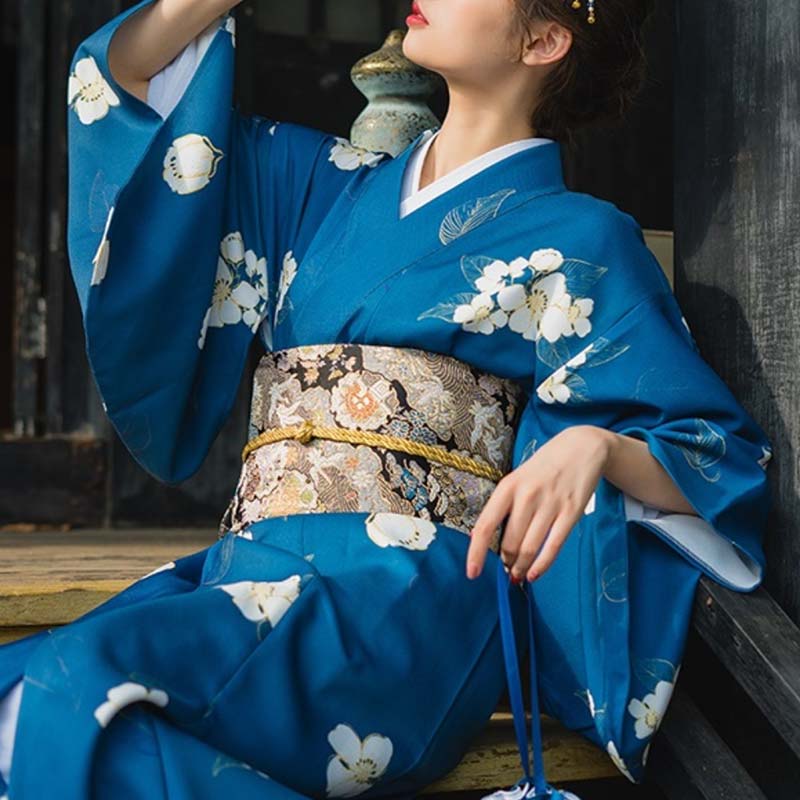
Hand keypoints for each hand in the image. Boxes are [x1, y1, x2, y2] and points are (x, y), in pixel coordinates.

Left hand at [465, 425, 612, 582]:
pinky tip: (535, 574)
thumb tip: (489, 540)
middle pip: (509, 542)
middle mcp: (526, 496)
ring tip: (518, 575)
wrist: (581, 447)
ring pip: (529, 548)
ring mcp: (550, 504)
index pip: (485, 526)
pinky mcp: (571, 512)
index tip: (472, 573)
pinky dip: (542, 565)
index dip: (476, 553)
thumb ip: (505, 506)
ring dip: (521, 567)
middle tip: (506, 569)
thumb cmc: (544, 467)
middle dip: (506, 562)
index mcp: (508, 487)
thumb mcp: (518, 479)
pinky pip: (553, 546)